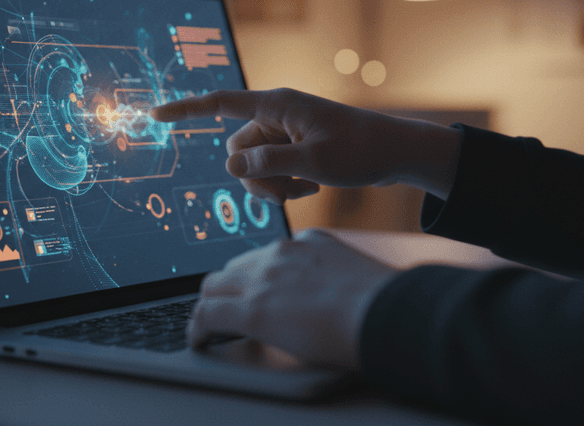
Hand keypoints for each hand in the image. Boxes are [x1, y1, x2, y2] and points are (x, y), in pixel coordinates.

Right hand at [150, 88, 460, 202]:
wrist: (395, 154)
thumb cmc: (360, 151)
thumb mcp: (313, 162)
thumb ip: (267, 164)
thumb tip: (231, 164)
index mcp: (276, 105)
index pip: (220, 104)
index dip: (186, 109)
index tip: (155, 115)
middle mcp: (275, 115)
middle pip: (236, 150)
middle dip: (255, 176)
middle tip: (288, 190)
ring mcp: (284, 133)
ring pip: (252, 166)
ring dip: (272, 185)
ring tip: (305, 187)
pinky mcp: (293, 148)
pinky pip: (271, 171)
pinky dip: (286, 184)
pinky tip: (312, 185)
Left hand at [187, 228, 398, 367]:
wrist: (385, 311)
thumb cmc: (384, 302)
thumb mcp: (357, 277)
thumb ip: (338, 280)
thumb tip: (339, 300)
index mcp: (308, 243)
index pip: (267, 255)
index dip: (257, 276)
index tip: (258, 289)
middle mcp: (281, 254)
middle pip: (235, 267)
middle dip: (230, 287)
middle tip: (230, 308)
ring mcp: (264, 279)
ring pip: (214, 285)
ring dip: (211, 304)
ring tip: (209, 325)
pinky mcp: (253, 310)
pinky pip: (207, 313)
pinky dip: (198, 328)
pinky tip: (199, 340)